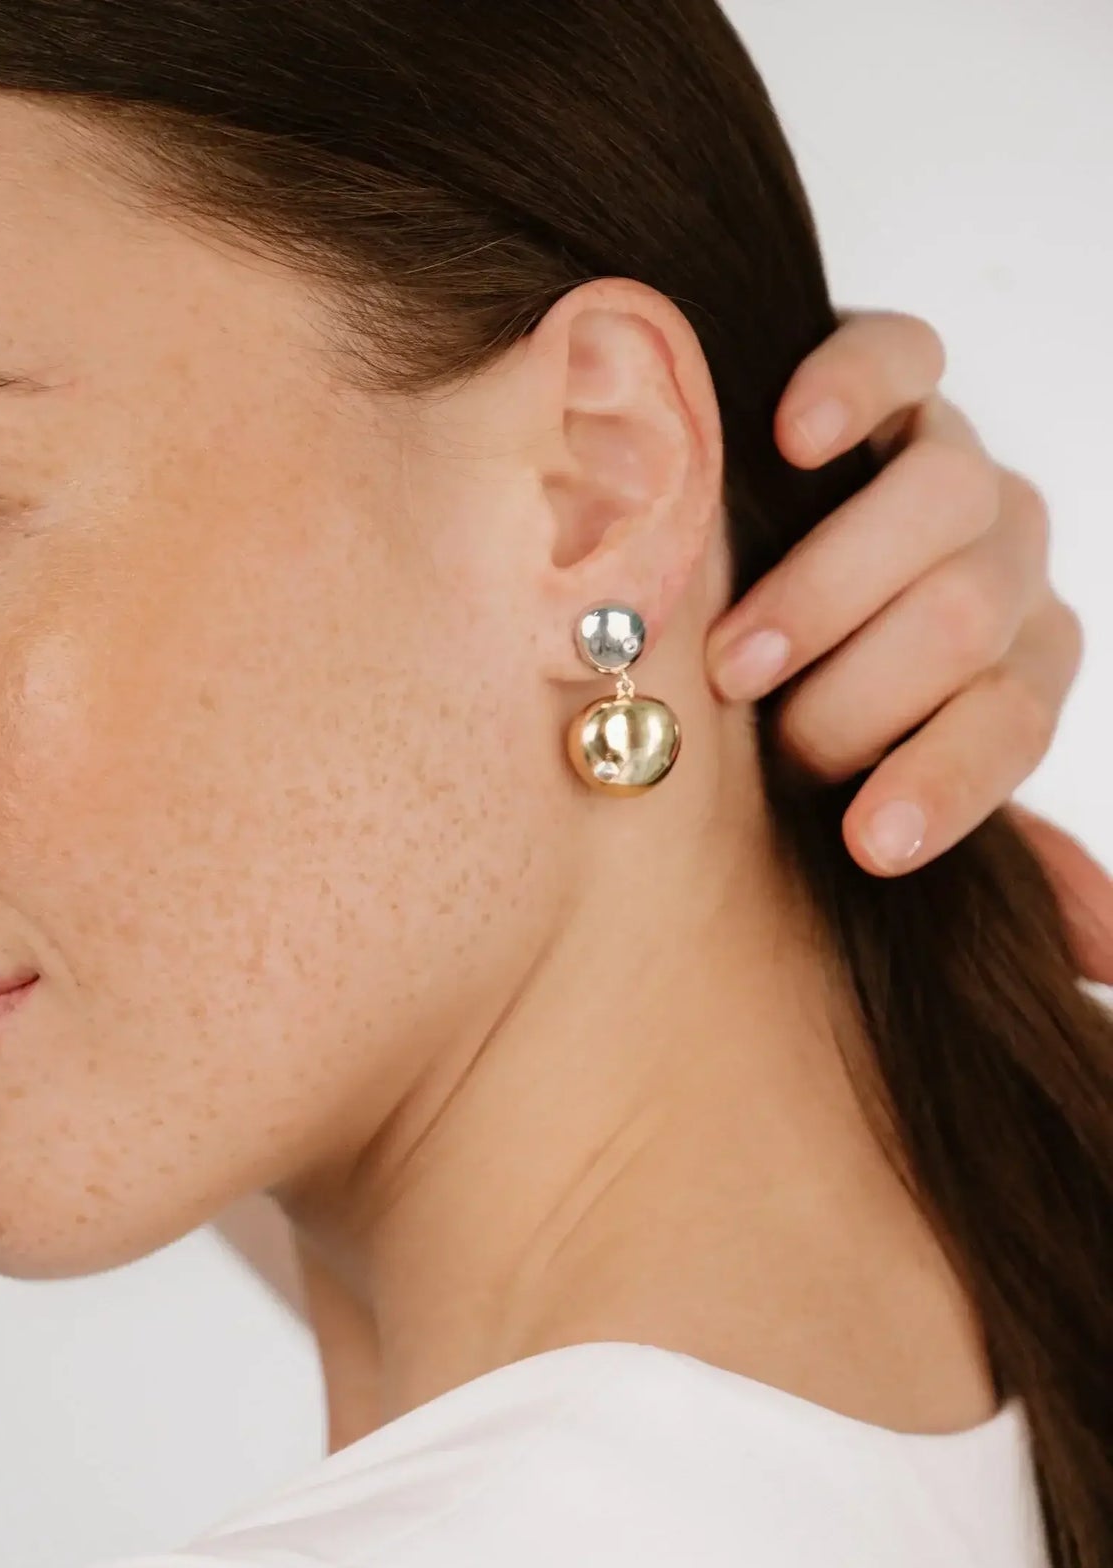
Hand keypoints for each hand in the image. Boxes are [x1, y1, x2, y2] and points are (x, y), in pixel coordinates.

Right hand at [706, 310, 1112, 984]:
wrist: (748, 563)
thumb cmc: (814, 706)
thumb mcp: (890, 790)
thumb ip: (992, 856)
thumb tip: (1110, 959)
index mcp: (1014, 670)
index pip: (1010, 724)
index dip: (947, 787)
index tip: (866, 844)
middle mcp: (999, 564)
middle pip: (966, 617)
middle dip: (865, 697)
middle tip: (774, 739)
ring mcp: (949, 463)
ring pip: (940, 500)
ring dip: (832, 591)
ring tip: (741, 656)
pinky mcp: (890, 378)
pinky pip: (895, 359)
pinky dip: (848, 394)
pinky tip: (789, 444)